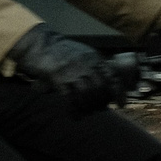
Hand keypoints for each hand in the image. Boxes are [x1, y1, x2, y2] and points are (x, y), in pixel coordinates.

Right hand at [2, 25, 123, 117]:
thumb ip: (94, 65)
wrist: (39, 43)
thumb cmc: (61, 50)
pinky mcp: (58, 78)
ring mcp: (72, 71)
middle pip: (101, 89)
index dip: (119, 93)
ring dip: (88, 107)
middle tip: (98, 110)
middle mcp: (87, 64)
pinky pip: (69, 98)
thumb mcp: (83, 53)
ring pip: (87, 95)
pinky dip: (74, 110)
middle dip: (101, 103)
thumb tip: (106, 81)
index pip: (113, 77)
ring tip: (87, 113)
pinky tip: (75, 116)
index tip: (121, 104)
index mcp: (95, 58)